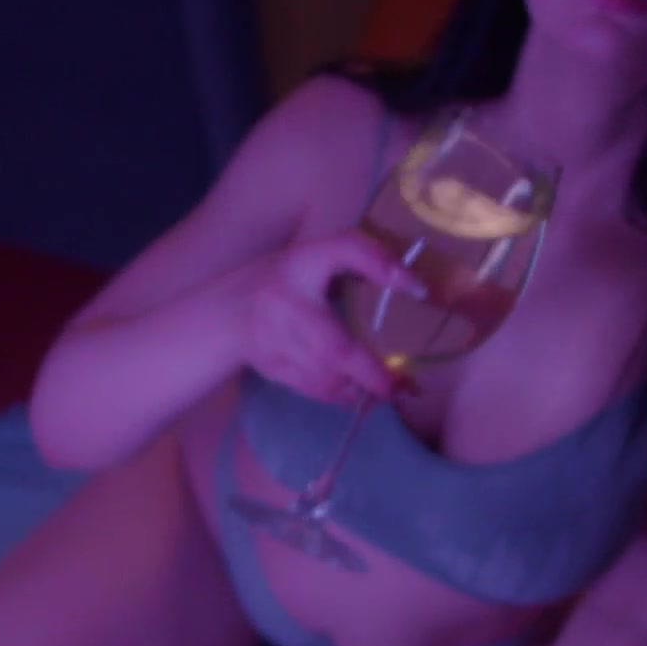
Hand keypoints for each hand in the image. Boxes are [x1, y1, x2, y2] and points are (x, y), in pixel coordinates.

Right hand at [239, 231, 420, 405]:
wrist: (227, 314)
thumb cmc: (286, 281)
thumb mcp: (317, 258)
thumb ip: (358, 262)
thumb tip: (415, 288)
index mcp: (302, 262)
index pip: (345, 250)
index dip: (380, 265)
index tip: (420, 289)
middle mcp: (285, 300)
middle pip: (335, 346)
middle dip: (373, 372)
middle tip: (406, 386)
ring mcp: (274, 338)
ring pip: (326, 376)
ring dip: (362, 387)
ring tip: (390, 390)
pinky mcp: (272, 366)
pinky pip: (315, 389)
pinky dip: (342, 395)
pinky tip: (359, 392)